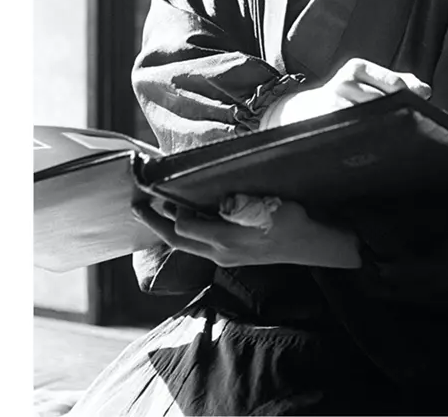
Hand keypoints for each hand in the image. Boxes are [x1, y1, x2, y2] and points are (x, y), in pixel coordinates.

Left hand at [132, 198, 361, 268]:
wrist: (313, 245)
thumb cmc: (293, 223)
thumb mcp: (274, 210)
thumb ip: (247, 207)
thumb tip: (224, 204)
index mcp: (228, 241)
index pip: (184, 228)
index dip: (168, 211)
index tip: (157, 192)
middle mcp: (220, 252)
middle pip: (176, 240)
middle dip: (154, 223)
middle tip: (135, 205)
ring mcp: (224, 256)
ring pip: (185, 244)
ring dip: (165, 228)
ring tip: (149, 210)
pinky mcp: (230, 254)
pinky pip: (196, 244)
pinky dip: (181, 231)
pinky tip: (178, 217)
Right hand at [262, 57, 430, 127]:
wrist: (306, 109)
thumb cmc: (345, 95)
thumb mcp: (369, 81)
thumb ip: (399, 82)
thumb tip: (425, 91)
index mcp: (357, 68)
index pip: (395, 83)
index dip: (410, 97)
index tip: (417, 107)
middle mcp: (345, 82)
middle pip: (387, 101)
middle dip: (399, 113)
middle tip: (405, 123)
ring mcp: (335, 102)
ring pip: (374, 117)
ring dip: (385, 126)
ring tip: (387, 131)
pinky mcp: (330, 121)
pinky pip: (358, 130)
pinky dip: (369, 135)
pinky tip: (372, 138)